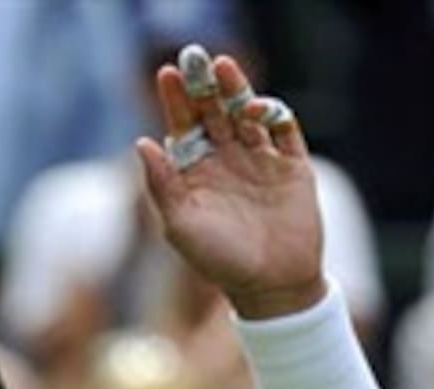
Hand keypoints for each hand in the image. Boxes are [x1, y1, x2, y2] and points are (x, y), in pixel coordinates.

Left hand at [135, 52, 326, 319]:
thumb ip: (162, 184)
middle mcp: (227, 161)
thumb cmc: (217, 261)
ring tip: (224, 67)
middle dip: (205, 86)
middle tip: (195, 57)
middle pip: (215, 113)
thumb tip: (141, 142)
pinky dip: (274, 115)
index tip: (167, 74)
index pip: (184, 127)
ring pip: (249, 114)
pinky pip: (285, 131)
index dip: (177, 100)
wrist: (269, 285)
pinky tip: (257, 109)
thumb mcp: (180, 224)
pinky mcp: (292, 168)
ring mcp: (261, 161)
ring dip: (237, 90)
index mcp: (196, 173)